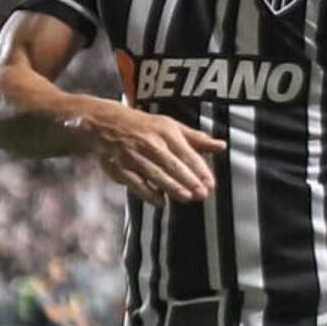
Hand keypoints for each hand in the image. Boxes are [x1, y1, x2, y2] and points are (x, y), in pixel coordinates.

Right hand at [83, 102, 225, 203]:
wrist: (105, 123)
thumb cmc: (144, 127)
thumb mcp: (170, 126)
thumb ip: (196, 139)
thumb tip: (221, 146)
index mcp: (166, 132)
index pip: (187, 153)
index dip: (199, 169)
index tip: (210, 183)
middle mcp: (150, 143)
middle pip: (173, 164)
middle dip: (189, 180)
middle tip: (202, 194)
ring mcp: (134, 156)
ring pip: (156, 174)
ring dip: (172, 187)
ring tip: (187, 198)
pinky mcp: (120, 168)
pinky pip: (135, 183)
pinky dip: (148, 193)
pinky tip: (160, 202)